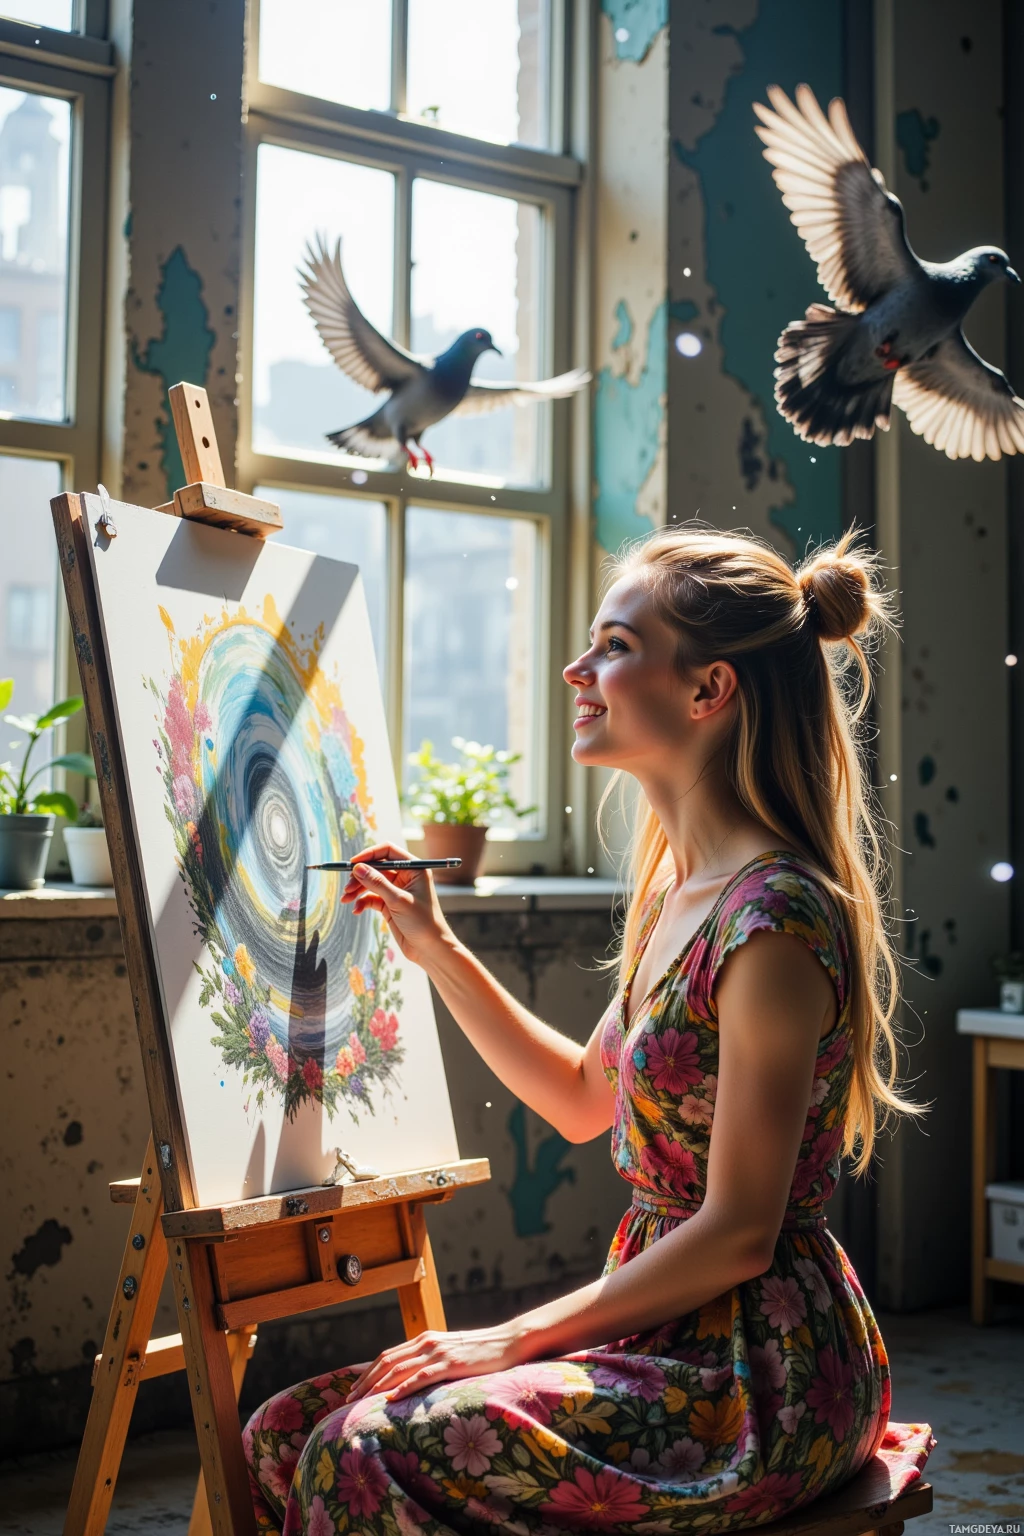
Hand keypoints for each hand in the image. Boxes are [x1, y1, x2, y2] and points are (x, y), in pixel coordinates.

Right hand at [340, 842, 454, 968]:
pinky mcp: (390, 905)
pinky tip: (356, 910)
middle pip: (377, 867)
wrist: (430, 949)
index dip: (369, 855)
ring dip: (357, 889)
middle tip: (347, 887)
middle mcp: (405, 877)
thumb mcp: (398, 901)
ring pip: (371, 883)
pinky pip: (371, 897)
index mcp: (414, 869)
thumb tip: (358, 868)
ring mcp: (396, 891)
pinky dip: (362, 902)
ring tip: (346, 899)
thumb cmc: (423, 922)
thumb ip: (377, 883)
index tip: (353, 864)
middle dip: (360, 876)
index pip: (388, 851)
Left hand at [344, 1324, 526, 1403]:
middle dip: (366, 1380)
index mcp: (424, 1339)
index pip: (388, 1355)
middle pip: (387, 1361)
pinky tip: (391, 1399)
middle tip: (349, 1398)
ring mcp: (438, 1352)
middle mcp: (426, 1342)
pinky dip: (403, 1387)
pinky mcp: (450, 1363)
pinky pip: (421, 1376)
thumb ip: (430, 1361)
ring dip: (377, 1385)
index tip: (354, 1388)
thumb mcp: (449, 1353)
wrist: (507, 1342)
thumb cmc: (479, 1352)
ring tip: (362, 1401)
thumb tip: (411, 1379)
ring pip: (399, 1368)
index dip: (368, 1371)